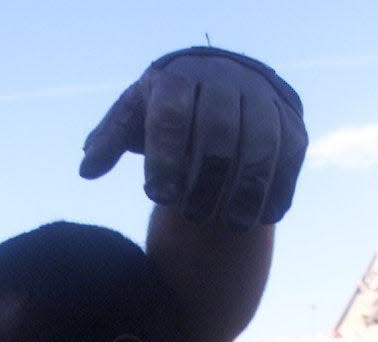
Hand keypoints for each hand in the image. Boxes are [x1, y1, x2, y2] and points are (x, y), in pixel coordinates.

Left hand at [80, 47, 307, 230]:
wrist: (221, 85)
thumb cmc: (167, 109)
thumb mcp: (134, 116)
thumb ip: (111, 139)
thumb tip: (87, 168)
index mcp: (178, 78)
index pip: (172, 112)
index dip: (165, 155)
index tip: (157, 196)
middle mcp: (223, 80)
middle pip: (218, 131)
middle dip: (206, 178)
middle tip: (191, 217)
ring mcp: (261, 98)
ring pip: (260, 143)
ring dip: (247, 188)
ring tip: (233, 226)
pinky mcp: (290, 120)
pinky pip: (290, 153)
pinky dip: (279, 186)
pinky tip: (265, 216)